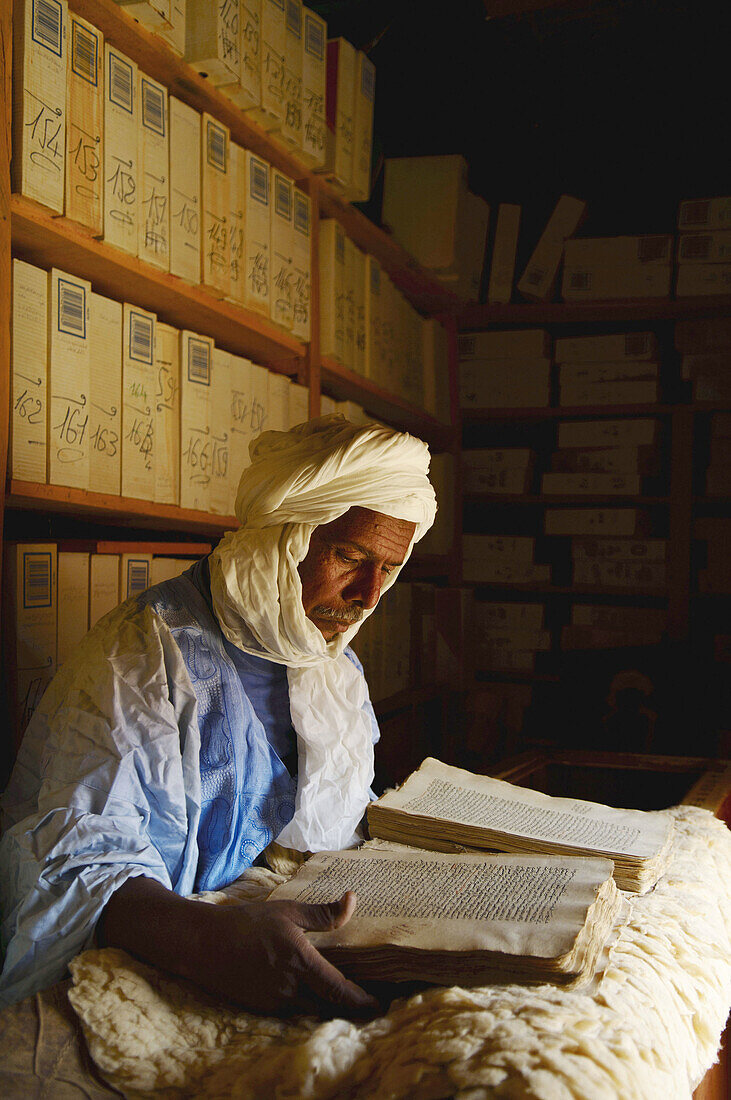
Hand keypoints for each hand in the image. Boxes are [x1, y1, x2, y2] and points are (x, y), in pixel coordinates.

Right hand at [190, 890, 378, 1016]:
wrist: (204, 944)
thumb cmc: (248, 922)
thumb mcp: (287, 911)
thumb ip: (323, 914)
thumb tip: (353, 900)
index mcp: (299, 961)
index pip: (339, 991)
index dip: (361, 1001)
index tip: (379, 1003)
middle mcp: (289, 987)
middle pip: (329, 1006)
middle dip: (349, 1005)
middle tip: (370, 997)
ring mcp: (275, 1001)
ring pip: (312, 1009)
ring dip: (328, 1004)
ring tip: (343, 992)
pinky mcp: (263, 1007)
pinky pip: (293, 1010)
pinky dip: (307, 1003)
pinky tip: (312, 990)